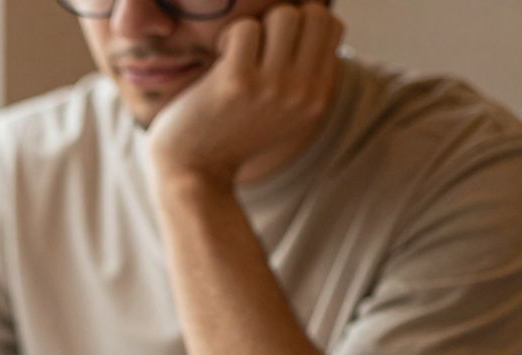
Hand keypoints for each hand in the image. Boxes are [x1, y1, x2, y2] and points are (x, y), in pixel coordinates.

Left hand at [147, 2, 344, 185]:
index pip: (331, 26)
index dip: (301, 22)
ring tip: (238, 52)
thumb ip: (303, 76)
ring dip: (255, 26)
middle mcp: (303, 92)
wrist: (193, 170)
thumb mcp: (284, 113)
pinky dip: (229, 36)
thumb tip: (310, 20)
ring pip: (283, 15)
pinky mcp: (237, 82)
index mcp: (318, 96)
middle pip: (312, 15)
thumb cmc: (231, 132)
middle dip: (281, 19)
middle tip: (256, 45)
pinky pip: (245, 28)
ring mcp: (272, 87)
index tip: (275, 44)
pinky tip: (220, 58)